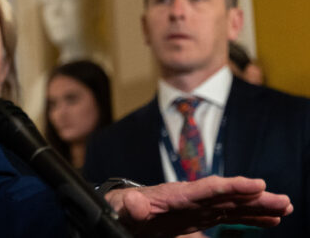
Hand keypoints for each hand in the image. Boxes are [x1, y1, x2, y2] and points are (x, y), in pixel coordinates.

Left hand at [105, 175, 292, 236]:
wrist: (121, 211)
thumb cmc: (120, 208)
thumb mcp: (120, 208)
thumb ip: (129, 206)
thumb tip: (133, 200)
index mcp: (174, 195)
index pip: (207, 189)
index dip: (231, 187)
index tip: (256, 184)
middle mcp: (192, 198)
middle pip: (227, 196)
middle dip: (255, 197)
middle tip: (282, 200)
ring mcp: (199, 208)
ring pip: (234, 205)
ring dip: (259, 206)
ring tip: (284, 207)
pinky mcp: (201, 217)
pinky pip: (229, 217)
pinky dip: (250, 218)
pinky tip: (270, 219)